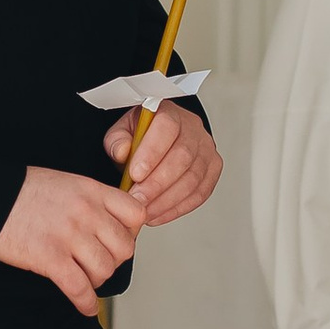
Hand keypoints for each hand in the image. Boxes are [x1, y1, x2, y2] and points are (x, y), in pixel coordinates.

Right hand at [0, 163, 142, 315]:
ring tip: (83, 278)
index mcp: (92, 190)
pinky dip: (85, 303)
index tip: (118, 238)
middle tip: (98, 261)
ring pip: (105, 270)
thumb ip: (92, 201)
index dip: (131, 232)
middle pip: (124, 248)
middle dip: (114, 260)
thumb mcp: (67, 183)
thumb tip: (109, 225)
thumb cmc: (22, 191)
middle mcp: (87, 213)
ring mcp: (69, 236)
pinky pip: (80, 288)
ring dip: (96, 280)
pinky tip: (85, 307)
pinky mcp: (50, 258)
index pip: (136, 215)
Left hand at [102, 101, 221, 225]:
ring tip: (145, 211)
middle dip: (158, 183)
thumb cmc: (140, 137)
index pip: (167, 127)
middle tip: (138, 199)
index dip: (152, 152)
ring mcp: (206, 150)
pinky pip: (200, 193)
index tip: (135, 174)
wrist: (158, 142)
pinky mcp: (212, 170)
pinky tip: (158, 214)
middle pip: (183, 157)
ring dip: (167, 199)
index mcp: (170, 113)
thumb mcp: (121, 133)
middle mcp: (193, 129)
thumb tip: (122, 152)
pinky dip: (178, 208)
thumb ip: (117, 140)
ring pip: (193, 178)